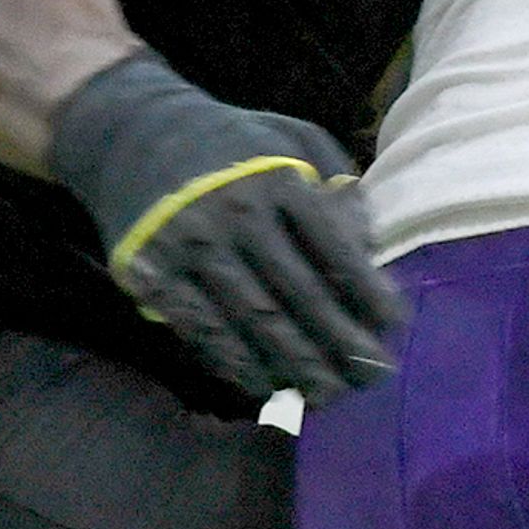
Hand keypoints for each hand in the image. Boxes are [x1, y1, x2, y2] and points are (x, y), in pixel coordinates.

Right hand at [46, 53, 398, 407]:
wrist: (133, 133)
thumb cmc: (235, 144)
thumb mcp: (295, 140)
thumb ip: (338, 188)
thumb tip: (370, 249)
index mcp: (279, 179)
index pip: (334, 247)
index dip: (367, 292)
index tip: (395, 326)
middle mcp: (236, 214)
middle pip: (298, 293)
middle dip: (339, 342)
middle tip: (372, 377)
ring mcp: (191, 246)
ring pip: (252, 320)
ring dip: (294, 364)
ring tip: (328, 395)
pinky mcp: (154, 273)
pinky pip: (202, 329)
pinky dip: (236, 362)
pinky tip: (266, 384)